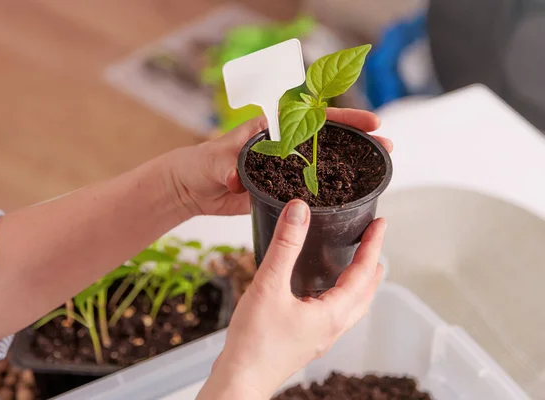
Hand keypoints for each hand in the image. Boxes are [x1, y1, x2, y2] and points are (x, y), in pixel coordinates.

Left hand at [169, 108, 392, 216]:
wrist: (193, 189)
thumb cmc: (202, 164)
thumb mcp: (214, 161)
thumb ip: (227, 166)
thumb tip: (235, 178)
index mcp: (272, 127)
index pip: (313, 117)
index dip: (343, 119)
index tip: (369, 123)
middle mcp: (284, 144)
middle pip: (327, 138)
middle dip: (357, 139)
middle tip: (386, 145)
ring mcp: (286, 167)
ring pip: (323, 163)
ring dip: (350, 165)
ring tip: (378, 167)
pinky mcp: (283, 189)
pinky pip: (310, 187)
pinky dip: (330, 190)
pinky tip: (350, 194)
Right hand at [197, 200, 386, 398]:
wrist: (240, 380)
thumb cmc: (254, 342)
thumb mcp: (269, 285)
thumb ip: (284, 246)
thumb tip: (299, 211)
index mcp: (332, 313)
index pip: (364, 273)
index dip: (373, 245)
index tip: (381, 223)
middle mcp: (333, 327)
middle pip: (366, 293)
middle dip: (373, 265)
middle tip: (373, 241)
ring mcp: (321, 337)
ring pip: (353, 306)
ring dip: (360, 283)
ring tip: (358, 264)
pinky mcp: (307, 340)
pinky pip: (336, 314)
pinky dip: (341, 296)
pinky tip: (323, 291)